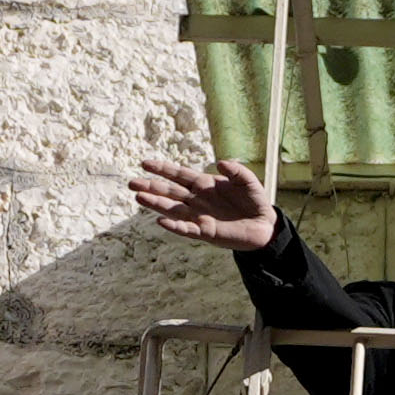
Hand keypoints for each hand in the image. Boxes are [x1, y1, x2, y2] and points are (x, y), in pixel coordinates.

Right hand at [128, 156, 277, 250]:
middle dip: (150, 187)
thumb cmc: (253, 200)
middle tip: (131, 183)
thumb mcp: (247, 180)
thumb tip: (221, 163)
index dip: (162, 169)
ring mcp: (198, 216)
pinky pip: (186, 228)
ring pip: (172, 209)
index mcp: (203, 184)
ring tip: (139, 198)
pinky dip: (174, 226)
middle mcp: (196, 199)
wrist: (264, 225)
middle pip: (169, 191)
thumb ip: (236, 171)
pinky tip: (161, 221)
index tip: (144, 163)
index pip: (178, 175)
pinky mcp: (205, 232)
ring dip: (156, 204)